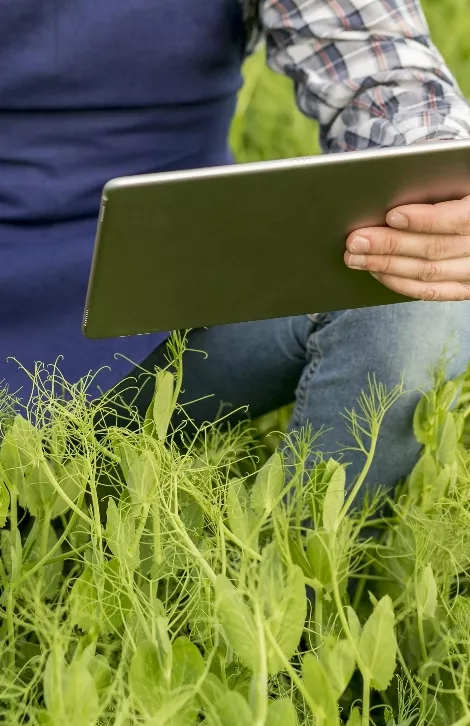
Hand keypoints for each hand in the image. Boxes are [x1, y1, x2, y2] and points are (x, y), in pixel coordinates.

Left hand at [344, 195, 469, 300]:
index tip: (392, 216)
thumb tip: (400, 185)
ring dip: (386, 265)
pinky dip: (400, 283)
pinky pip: (431, 291)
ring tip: (356, 257)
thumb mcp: (458, 181)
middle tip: (356, 240)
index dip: (423, 219)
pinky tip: (377, 272)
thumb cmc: (462, 194)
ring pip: (427, 272)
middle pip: (433, 249)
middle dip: (389, 245)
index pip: (457, 219)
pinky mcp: (464, 288)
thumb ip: (438, 183)